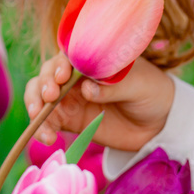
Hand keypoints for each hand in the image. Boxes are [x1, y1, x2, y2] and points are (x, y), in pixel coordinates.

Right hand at [24, 53, 174, 152]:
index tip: (63, 77)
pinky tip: (48, 138)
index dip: (60, 64)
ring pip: (40, 96)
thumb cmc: (150, 91)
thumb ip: (112, 86)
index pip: (68, 55)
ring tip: (40, 120)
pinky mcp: (69, 120)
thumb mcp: (138, 85)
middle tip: (49, 97)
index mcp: (92, 57)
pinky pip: (48, 122)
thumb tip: (87, 89)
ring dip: (35, 105)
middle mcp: (75, 75)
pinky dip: (42, 129)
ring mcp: (70, 97)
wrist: (159, 122)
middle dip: (43, 84)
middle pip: (48, 73)